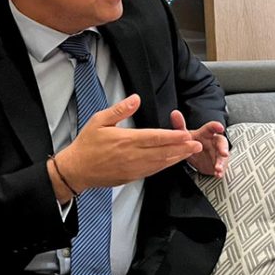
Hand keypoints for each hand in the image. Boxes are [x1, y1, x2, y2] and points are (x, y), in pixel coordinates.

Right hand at [54, 95, 202, 191]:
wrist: (76, 170)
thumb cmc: (87, 145)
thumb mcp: (99, 120)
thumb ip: (120, 109)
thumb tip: (136, 98)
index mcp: (125, 140)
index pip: (155, 138)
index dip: (173, 136)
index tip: (186, 134)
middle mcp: (132, 155)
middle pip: (162, 151)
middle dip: (182, 148)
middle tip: (198, 144)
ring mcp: (133, 168)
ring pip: (160, 163)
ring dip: (177, 157)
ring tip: (191, 152)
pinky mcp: (132, 176)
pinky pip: (153, 171)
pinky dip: (165, 166)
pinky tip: (173, 161)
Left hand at [170, 110, 228, 177]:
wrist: (197, 158)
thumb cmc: (194, 143)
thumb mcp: (186, 135)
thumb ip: (180, 125)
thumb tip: (174, 113)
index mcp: (206, 133)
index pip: (212, 128)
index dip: (216, 127)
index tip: (220, 127)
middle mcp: (214, 142)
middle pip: (222, 142)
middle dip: (223, 148)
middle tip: (223, 153)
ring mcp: (218, 153)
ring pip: (222, 156)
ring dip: (221, 162)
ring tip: (218, 168)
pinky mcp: (218, 163)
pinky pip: (221, 166)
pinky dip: (219, 171)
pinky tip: (217, 174)